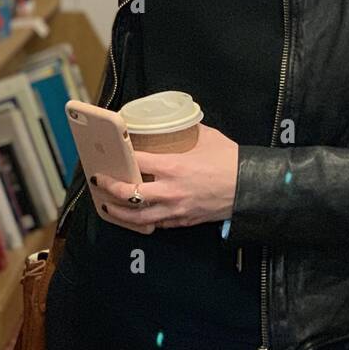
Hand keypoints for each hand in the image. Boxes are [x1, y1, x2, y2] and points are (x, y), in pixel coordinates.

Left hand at [91, 125, 239, 233]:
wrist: (248, 187)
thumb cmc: (229, 160)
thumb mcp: (208, 138)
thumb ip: (189, 132)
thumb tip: (177, 125)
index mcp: (174, 166)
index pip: (138, 161)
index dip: (123, 157)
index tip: (114, 154)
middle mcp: (169, 190)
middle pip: (129, 193)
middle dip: (110, 187)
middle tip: (100, 181)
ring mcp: (174, 209)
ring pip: (136, 216)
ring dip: (117, 211)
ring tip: (107, 205)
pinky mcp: (181, 221)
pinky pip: (154, 224)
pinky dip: (141, 221)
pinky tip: (134, 217)